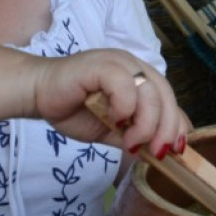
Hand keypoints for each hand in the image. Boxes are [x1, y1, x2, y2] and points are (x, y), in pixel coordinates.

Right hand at [31, 49, 187, 156]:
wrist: (38, 94)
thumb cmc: (73, 109)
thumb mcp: (112, 131)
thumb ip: (135, 136)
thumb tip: (160, 154)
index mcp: (139, 77)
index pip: (170, 99)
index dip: (177, 124)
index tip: (174, 151)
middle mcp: (133, 65)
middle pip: (165, 94)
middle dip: (166, 128)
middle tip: (157, 152)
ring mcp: (118, 62)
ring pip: (150, 90)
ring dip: (146, 122)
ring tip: (130, 141)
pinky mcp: (101, 65)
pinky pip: (125, 84)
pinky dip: (125, 106)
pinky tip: (114, 120)